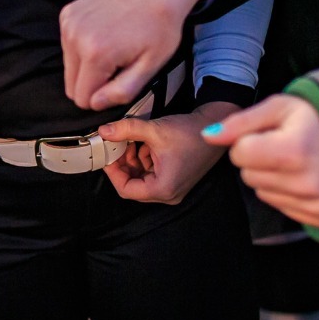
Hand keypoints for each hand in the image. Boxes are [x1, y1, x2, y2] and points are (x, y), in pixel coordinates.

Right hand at [60, 0, 207, 110]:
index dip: (103, 96)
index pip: (82, 99)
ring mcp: (68, 22)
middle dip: (93, 82)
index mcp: (95, 53)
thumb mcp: (151, 66)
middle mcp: (75, 36)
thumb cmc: (160, 28)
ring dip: (88, 65)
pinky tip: (105, 33)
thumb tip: (95, 103)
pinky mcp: (67, 13)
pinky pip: (68, 46)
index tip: (122, 80)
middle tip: (119, 64)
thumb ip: (122, 91)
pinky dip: (83, 46)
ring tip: (114, 46)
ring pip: (69, 66)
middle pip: (71, 85)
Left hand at [100, 102, 237, 203]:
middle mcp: (169, 193)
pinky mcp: (175, 178)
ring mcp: (173, 187)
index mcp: (163, 188)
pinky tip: (146, 143)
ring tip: (133, 140)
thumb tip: (104, 132)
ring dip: (133, 159)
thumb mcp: (154, 130)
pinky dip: (144, 159)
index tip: (106, 155)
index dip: (112, 171)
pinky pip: (151, 173)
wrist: (215, 126)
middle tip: (116, 145)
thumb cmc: (192, 133)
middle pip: (133, 185)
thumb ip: (126, 130)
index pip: (126, 189)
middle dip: (123, 163)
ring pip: (141, 178)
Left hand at [204, 95, 318, 227]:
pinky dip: (287, 193)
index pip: (240, 154)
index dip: (248, 140)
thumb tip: (208, 137)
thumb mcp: (280, 107)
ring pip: (262, 193)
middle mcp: (307, 184)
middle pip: (249, 176)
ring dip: (272, 177)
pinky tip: (305, 177)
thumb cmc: (318, 118)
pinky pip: (282, 207)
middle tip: (285, 146)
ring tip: (297, 160)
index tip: (269, 133)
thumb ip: (241, 122)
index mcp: (295, 151)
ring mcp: (317, 205)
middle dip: (259, 159)